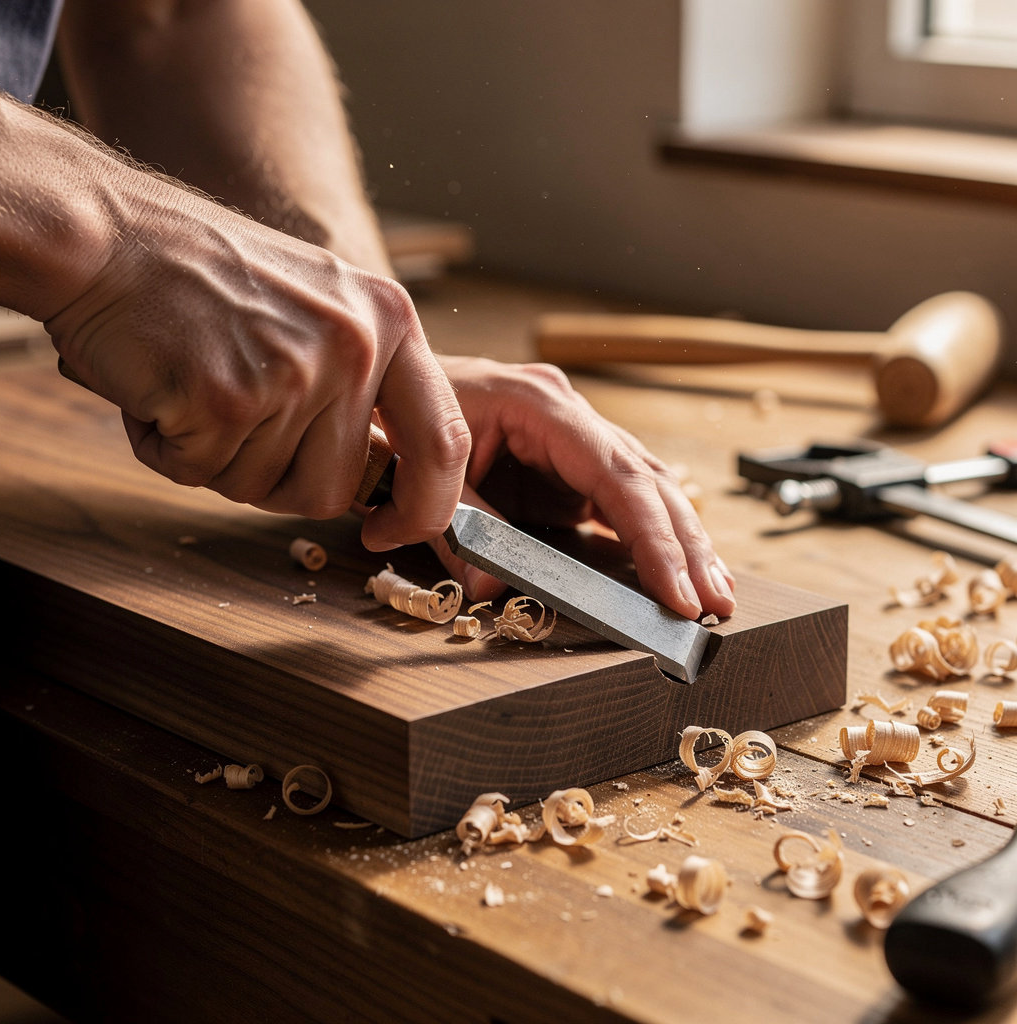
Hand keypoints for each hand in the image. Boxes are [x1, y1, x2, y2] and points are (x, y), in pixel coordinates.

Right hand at [45, 179, 470, 548]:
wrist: (107, 234)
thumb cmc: (206, 277)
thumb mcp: (321, 309)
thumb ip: (363, 387)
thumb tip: (384, 481)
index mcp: (389, 322)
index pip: (443, 442)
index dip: (425, 507)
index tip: (394, 531)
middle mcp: (354, 347)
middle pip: (336, 490)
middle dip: (280, 480)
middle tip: (233, 420)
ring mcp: (293, 373)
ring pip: (264, 489)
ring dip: (217, 459)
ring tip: (195, 384)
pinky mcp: (226, 399)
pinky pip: (201, 474)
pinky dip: (168, 448)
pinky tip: (159, 387)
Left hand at [427, 356, 735, 618]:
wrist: (385, 384)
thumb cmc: (400, 415)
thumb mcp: (420, 465)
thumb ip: (457, 523)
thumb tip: (489, 588)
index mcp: (540, 404)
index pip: (616, 474)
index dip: (652, 536)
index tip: (676, 591)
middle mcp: (569, 417)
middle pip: (647, 481)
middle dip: (686, 545)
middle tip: (716, 602)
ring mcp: (572, 440)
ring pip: (646, 490)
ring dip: (681, 543)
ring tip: (713, 594)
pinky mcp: (565, 465)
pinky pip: (620, 501)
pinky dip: (650, 538)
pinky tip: (676, 570)